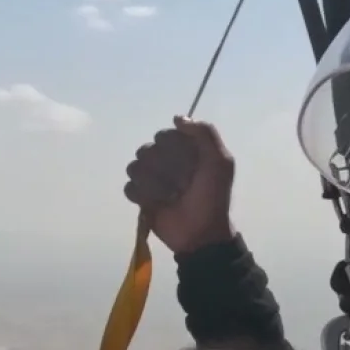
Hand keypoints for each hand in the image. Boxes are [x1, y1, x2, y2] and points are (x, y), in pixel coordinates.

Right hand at [125, 118, 236, 254]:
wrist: (201, 232)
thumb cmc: (212, 196)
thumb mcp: (219, 161)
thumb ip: (204, 133)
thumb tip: (176, 118)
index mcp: (183, 149)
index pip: (163, 135)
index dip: (174, 150)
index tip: (190, 163)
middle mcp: (164, 160)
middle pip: (146, 150)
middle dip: (165, 169)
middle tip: (183, 184)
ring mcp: (151, 179)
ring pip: (135, 168)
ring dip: (154, 184)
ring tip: (171, 196)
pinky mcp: (141, 198)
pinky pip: (129, 188)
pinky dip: (143, 196)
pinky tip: (157, 204)